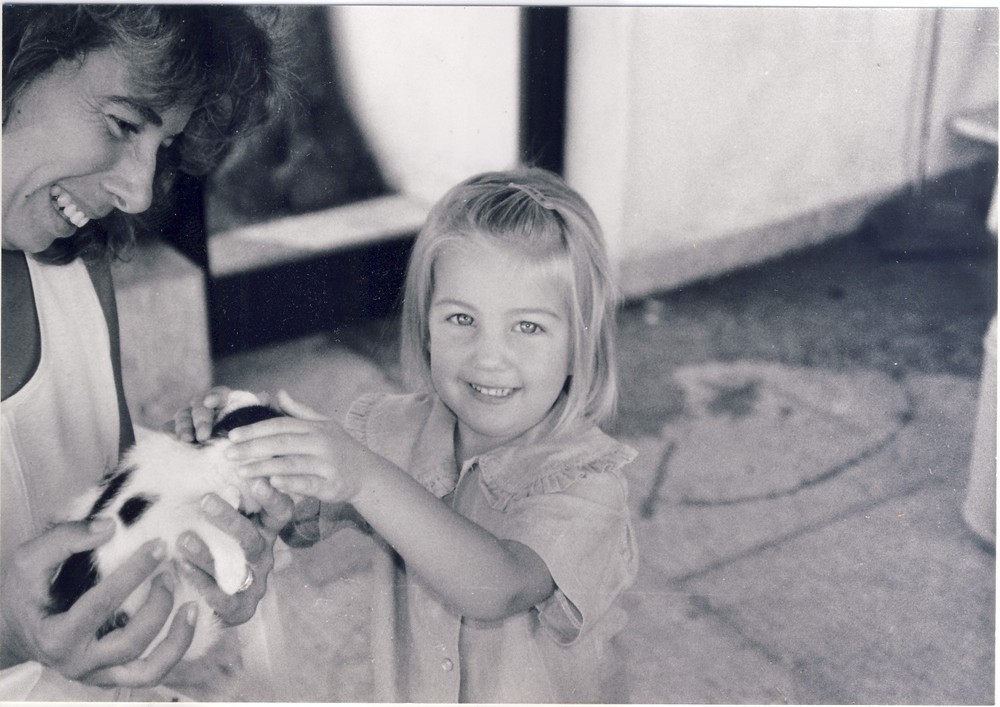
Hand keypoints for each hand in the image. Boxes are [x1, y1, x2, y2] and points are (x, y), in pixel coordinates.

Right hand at [0, 520, 195, 686]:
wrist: (18, 629)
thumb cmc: (27, 593)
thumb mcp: (30, 560)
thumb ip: (65, 539)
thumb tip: (110, 525)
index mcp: (56, 636)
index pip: (100, 606)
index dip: (132, 574)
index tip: (158, 546)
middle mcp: (79, 662)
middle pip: (130, 642)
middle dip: (158, 605)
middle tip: (170, 571)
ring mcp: (99, 674)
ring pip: (148, 670)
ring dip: (176, 638)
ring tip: (192, 604)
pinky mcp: (114, 676)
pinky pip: (151, 673)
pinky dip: (175, 651)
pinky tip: (188, 620)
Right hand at [173, 386, 268, 442]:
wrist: (231, 461)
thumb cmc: (246, 439)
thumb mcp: (257, 426)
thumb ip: (259, 411)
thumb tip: (265, 396)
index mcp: (224, 402)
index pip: (219, 394)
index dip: (215, 396)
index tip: (212, 402)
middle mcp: (205, 408)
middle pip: (199, 406)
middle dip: (201, 419)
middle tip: (204, 435)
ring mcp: (189, 418)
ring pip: (183, 416)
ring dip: (184, 427)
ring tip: (187, 440)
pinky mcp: (176, 431)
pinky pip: (169, 428)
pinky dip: (168, 431)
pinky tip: (168, 437)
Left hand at [175, 478, 292, 625]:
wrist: (225, 604)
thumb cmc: (225, 550)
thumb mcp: (232, 524)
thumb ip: (228, 498)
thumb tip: (205, 458)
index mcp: (267, 532)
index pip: (279, 512)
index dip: (272, 498)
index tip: (257, 479)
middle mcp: (264, 556)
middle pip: (252, 538)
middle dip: (230, 519)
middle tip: (206, 499)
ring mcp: (253, 583)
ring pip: (236, 566)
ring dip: (207, 551)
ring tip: (182, 538)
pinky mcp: (239, 608)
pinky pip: (220, 595)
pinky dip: (199, 579)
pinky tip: (180, 566)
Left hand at [227, 391, 361, 504]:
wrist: (368, 473)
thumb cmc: (341, 448)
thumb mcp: (324, 425)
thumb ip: (299, 411)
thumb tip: (278, 393)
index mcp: (314, 428)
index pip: (280, 425)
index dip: (255, 429)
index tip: (232, 435)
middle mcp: (321, 443)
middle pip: (282, 443)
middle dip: (253, 448)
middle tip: (228, 454)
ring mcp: (327, 464)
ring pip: (291, 463)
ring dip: (264, 466)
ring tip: (241, 471)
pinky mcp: (331, 484)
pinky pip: (308, 484)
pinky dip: (291, 483)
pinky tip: (272, 483)